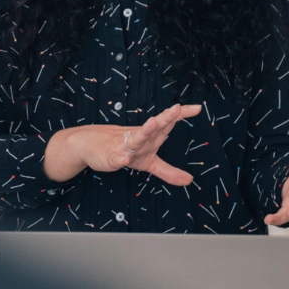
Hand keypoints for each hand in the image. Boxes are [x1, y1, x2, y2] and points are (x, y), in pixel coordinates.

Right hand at [43, 104, 201, 186]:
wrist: (90, 146)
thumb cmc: (123, 150)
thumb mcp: (149, 162)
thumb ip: (168, 171)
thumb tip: (189, 180)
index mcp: (150, 136)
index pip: (168, 123)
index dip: (181, 115)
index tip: (198, 108)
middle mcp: (139, 137)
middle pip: (155, 126)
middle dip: (166, 118)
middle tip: (176, 108)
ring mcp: (124, 146)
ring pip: (136, 138)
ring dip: (144, 131)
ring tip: (151, 124)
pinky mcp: (110, 157)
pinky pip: (115, 158)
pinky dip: (118, 159)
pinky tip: (122, 160)